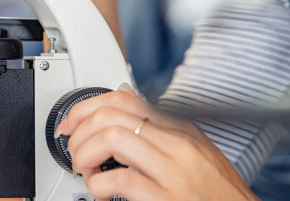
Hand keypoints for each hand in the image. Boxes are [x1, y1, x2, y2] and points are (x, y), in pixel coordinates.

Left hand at [58, 88, 258, 200]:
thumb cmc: (218, 197)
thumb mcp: (195, 155)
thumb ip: (160, 136)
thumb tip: (116, 122)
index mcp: (182, 130)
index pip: (123, 98)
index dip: (86, 107)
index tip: (71, 123)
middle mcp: (178, 145)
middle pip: (111, 115)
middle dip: (80, 131)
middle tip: (74, 151)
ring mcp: (174, 172)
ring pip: (111, 138)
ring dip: (85, 154)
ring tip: (86, 171)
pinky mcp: (167, 199)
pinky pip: (119, 180)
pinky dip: (98, 186)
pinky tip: (101, 193)